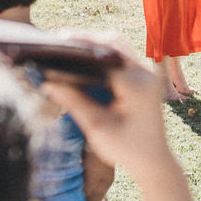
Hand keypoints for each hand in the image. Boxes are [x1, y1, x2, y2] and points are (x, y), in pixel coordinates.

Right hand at [43, 45, 189, 200]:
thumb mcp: (96, 127)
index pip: (103, 56)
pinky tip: (82, 60)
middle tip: (57, 42)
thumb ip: (73, 102)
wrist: (153, 160)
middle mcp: (145, 73)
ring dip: (94, 45)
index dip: (77, 49)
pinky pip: (121, 56)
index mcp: (136, 85)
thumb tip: (46, 82)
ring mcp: (147, 73)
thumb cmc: (126, 149)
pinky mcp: (143, 76)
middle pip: (113, 43)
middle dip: (84, 40)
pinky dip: (101, 54)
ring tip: (66, 48)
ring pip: (118, 46)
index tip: (53, 46)